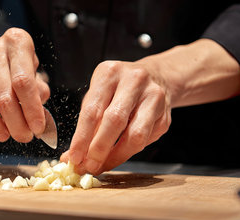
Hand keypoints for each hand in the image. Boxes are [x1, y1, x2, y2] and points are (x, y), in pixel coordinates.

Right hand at [0, 27, 49, 142]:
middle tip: (24, 136)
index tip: (37, 128)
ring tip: (5, 135)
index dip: (31, 108)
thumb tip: (41, 117)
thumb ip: (38, 92)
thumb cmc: (15, 67)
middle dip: (17, 121)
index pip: (24, 81)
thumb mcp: (32, 73)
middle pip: (5, 92)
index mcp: (18, 42)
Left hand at [61, 60, 171, 174]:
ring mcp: (153, 97)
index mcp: (109, 73)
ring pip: (135, 135)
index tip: (74, 157)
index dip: (82, 138)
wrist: (156, 77)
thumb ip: (86, 123)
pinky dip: (129, 152)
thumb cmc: (118, 89)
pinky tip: (118, 155)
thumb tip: (73, 156)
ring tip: (102, 166)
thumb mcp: (98, 95)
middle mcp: (134, 81)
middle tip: (88, 167)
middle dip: (99, 149)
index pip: (92, 110)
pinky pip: (146, 140)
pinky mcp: (166, 115)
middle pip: (115, 121)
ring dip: (116, 156)